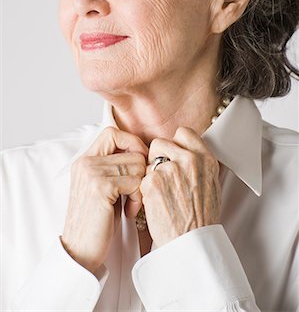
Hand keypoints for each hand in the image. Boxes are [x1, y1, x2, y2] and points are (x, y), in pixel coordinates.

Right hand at [61, 126, 147, 273]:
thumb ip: (115, 166)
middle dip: (141, 171)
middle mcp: (85, 162)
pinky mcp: (100, 187)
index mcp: (84, 159)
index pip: (113, 133)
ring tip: (131, 204)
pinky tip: (129, 211)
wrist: (80, 250)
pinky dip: (138, 198)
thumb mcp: (102, 186)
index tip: (139, 163)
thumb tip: (142, 150)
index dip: (132, 143)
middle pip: (131, 150)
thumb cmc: (97, 220)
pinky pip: (135, 181)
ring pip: (137, 165)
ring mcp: (91, 173)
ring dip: (140, 187)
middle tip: (135, 192)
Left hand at [139, 127, 221, 246]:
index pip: (183, 133)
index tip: (172, 154)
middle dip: (157, 157)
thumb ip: (199, 164)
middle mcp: (189, 160)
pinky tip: (154, 202)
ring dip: (150, 173)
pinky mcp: (153, 182)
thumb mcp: (211, 185)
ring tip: (160, 192)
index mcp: (205, 159)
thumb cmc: (202, 218)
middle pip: (160, 143)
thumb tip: (188, 152)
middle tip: (161, 175)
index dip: (174, 143)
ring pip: (148, 160)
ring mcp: (170, 169)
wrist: (192, 242)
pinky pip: (142, 177)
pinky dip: (144, 189)